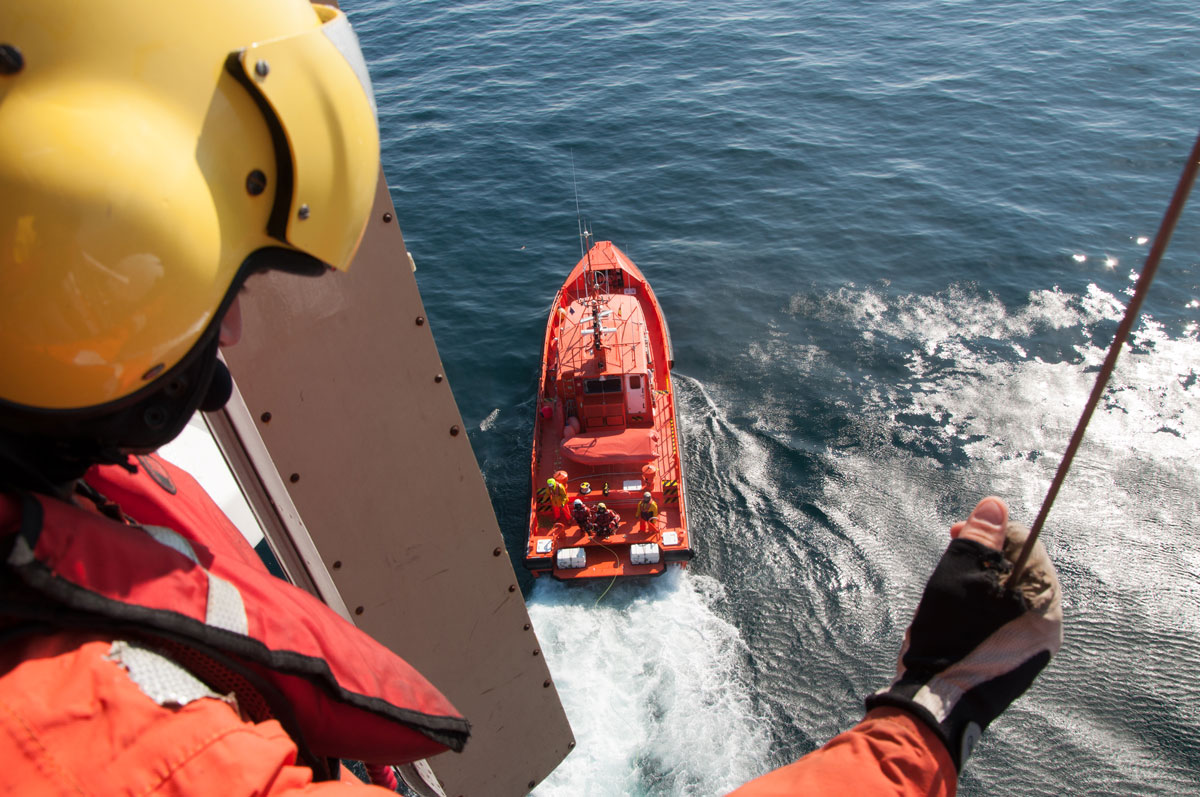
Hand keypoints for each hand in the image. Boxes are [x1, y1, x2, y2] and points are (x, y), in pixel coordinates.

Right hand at [865, 497, 1062, 771]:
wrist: (933, 705)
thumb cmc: (946, 639)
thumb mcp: (957, 579)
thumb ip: (979, 539)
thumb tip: (996, 503)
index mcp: (1045, 606)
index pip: (1027, 547)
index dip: (991, 532)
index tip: (956, 531)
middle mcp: (1049, 630)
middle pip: (1020, 573)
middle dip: (984, 558)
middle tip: (950, 556)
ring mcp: (1032, 651)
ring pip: (1009, 597)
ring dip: (980, 582)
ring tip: (948, 587)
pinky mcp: (1013, 664)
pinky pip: (1003, 621)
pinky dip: (981, 608)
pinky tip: (955, 615)